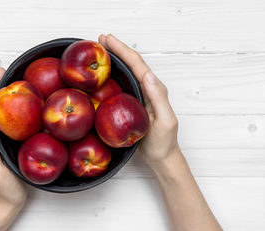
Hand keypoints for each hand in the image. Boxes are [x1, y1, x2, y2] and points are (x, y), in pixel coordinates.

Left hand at [0, 68, 26, 212]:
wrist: (8, 202)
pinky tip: (29, 107)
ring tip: (16, 82)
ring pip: (5, 114)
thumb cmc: (2, 188)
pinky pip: (15, 124)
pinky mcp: (13, 145)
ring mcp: (3, 141)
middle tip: (6, 71)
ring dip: (7, 97)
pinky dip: (19, 111)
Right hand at [98, 34, 179, 168]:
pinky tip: (102, 75)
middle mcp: (147, 89)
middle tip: (99, 39)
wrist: (161, 157)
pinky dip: (112, 75)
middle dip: (116, 50)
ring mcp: (139, 96)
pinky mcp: (131, 105)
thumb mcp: (165, 121)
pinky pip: (121, 85)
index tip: (107, 40)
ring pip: (125, 72)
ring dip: (114, 60)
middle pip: (130, 64)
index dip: (122, 50)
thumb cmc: (164, 142)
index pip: (137, 65)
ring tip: (99, 50)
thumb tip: (148, 74)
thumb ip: (159, 99)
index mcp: (154, 89)